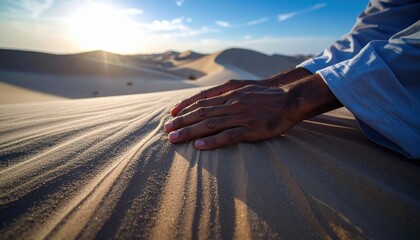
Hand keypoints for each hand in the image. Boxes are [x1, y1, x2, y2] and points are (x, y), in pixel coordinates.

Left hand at [165, 72, 340, 149]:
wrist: (288, 97)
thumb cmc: (265, 93)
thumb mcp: (243, 86)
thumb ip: (225, 92)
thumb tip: (207, 98)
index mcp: (229, 92)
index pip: (201, 100)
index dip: (184, 107)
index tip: (171, 115)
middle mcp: (231, 103)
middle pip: (201, 113)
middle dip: (181, 122)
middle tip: (166, 130)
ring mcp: (240, 116)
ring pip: (209, 124)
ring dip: (190, 131)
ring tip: (174, 139)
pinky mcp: (250, 129)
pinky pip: (228, 136)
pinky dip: (212, 141)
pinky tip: (199, 146)